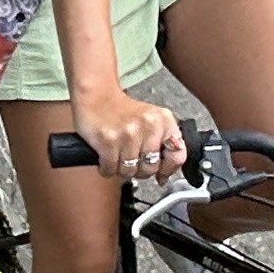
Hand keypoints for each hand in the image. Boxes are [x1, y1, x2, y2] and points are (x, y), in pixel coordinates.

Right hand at [72, 89, 189, 185]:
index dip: (168, 169)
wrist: (96, 95)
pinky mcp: (109, 140)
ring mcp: (128, 133)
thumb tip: (164, 177)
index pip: (177, 155)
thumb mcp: (151, 120)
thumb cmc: (121, 111)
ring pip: (129, 171)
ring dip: (120, 169)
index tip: (161, 173)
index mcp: (163, 120)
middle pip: (150, 168)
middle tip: (131, 160)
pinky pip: (110, 169)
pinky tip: (105, 158)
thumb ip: (163, 145)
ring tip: (117, 156)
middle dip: (139, 170)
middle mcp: (149, 125)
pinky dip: (106, 168)